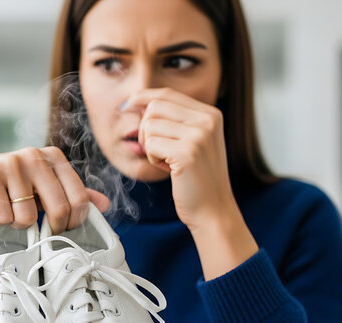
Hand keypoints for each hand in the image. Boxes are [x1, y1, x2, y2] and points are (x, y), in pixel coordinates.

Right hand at [0, 146, 109, 233]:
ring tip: (12, 212)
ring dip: (19, 224)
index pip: (79, 198)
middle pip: (59, 208)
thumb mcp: (48, 190)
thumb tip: (105, 204)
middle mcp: (34, 156)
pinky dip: (1, 220)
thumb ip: (76, 195)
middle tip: (40, 229)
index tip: (65, 229)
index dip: (74, 221)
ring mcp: (11, 163)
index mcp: (54, 157)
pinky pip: (5, 215)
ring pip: (28, 216)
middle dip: (51, 228)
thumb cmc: (16, 188)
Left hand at [122, 87, 237, 230]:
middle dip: (145, 128)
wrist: (213, 209)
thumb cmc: (197, 178)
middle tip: (156, 150)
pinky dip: (153, 158)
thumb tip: (136, 101)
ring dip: (150, 147)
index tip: (127, 105)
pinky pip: (151, 144)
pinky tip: (169, 169)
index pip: (167, 94)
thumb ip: (174, 120)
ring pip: (149, 126)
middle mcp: (208, 120)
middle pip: (155, 107)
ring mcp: (199, 136)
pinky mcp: (187, 153)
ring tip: (167, 161)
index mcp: (211, 114)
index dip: (143, 97)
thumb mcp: (192, 141)